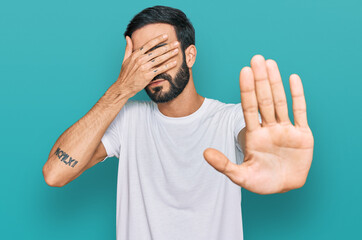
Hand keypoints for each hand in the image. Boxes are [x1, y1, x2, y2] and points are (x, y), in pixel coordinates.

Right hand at [114, 33, 179, 96]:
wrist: (124, 87)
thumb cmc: (125, 74)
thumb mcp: (125, 59)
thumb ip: (128, 48)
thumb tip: (127, 37)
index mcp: (136, 54)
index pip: (149, 44)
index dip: (158, 39)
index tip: (166, 36)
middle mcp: (140, 59)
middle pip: (157, 51)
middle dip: (168, 46)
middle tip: (176, 43)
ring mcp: (145, 67)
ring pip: (160, 59)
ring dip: (170, 54)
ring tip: (177, 50)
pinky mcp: (148, 75)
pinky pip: (160, 69)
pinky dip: (168, 65)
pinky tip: (174, 62)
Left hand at [203, 55, 313, 193]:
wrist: (284, 188)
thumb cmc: (261, 182)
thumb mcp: (240, 176)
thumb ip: (223, 165)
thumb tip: (204, 152)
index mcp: (254, 135)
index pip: (249, 108)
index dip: (246, 90)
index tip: (243, 71)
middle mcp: (269, 128)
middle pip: (264, 100)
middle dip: (260, 80)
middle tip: (256, 58)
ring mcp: (286, 130)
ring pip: (280, 102)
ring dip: (276, 83)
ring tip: (270, 63)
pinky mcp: (302, 135)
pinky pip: (300, 112)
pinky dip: (298, 96)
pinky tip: (293, 78)